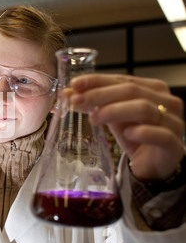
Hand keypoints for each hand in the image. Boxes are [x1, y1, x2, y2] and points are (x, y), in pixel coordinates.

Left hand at [69, 74, 184, 181]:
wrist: (150, 164)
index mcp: (153, 88)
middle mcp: (167, 101)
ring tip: (93, 119)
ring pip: (144, 108)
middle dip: (99, 95)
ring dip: (114, 111)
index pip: (122, 79)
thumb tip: (67, 93)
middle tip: (76, 101)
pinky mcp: (175, 145)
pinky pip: (160, 134)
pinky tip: (126, 134)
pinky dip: (141, 132)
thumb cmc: (133, 133)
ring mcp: (174, 122)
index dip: (97, 81)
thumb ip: (92, 103)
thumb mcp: (110, 115)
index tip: (74, 84)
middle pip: (131, 91)